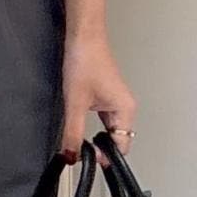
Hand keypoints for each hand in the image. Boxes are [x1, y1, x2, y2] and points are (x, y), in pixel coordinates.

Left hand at [59, 30, 137, 165]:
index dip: (105, 157)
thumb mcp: (75, 103)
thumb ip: (73, 133)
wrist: (83, 37)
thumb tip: (71, 156)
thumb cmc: (85, 62)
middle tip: (80, 153)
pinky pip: (105, 119)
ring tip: (80, 140)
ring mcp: (117, 101)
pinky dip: (94, 126)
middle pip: (118, 140)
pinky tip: (81, 124)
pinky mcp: (107, 95)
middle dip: (101, 150)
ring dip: (97, 138)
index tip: (86, 159)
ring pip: (110, 130)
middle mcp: (125, 107)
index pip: (121, 146)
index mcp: (125, 110)